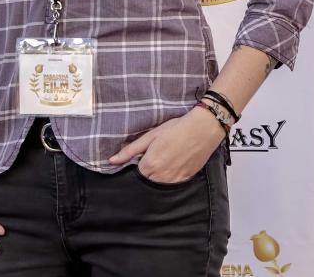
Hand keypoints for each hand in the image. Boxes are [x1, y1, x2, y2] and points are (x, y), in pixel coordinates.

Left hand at [108, 107, 224, 183]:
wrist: (202, 130)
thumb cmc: (175, 129)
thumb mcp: (150, 136)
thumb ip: (130, 151)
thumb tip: (111, 161)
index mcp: (149, 166)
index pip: (135, 174)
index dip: (139, 164)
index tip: (145, 156)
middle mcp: (161, 177)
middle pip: (147, 180)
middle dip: (148, 171)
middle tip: (158, 155)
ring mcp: (174, 181)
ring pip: (159, 184)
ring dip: (159, 175)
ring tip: (167, 158)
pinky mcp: (185, 181)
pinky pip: (172, 184)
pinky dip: (171, 177)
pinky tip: (175, 162)